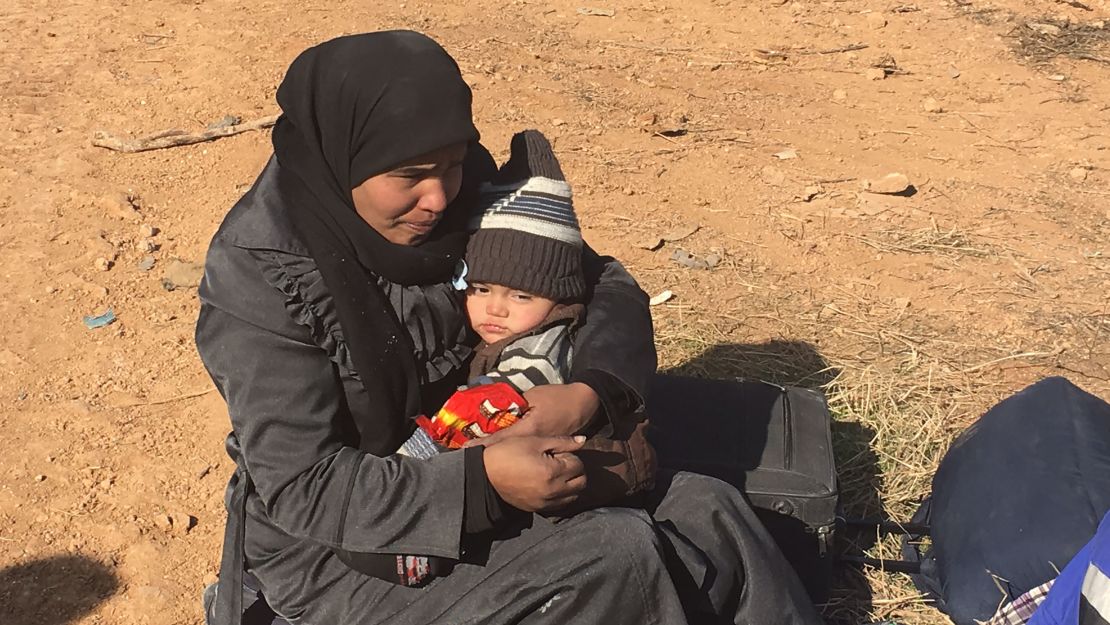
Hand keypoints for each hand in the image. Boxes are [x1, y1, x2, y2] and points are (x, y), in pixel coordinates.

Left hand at [462, 382, 599, 447]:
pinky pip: (528, 453)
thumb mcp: (533, 396)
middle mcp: (534, 443)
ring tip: (482, 460)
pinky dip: (516, 453)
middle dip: (488, 453)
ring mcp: (542, 450)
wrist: (583, 404)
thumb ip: (515, 406)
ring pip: (516, 453)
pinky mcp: (548, 452)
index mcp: (529, 429)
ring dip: (500, 455)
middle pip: (506, 450)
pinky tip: (505, 456)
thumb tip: (497, 412)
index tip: (467, 449)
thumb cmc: (557, 397)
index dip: (483, 444)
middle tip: (469, 455)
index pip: (501, 439)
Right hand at [483, 435, 586, 511]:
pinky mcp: (538, 509)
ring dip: (571, 485)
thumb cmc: (508, 452)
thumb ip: (562, 442)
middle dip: (576, 471)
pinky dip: (561, 496)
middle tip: (561, 463)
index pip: (579, 466)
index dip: (570, 456)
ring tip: (556, 474)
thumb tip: (583, 441)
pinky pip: (560, 505)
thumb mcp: (535, 442)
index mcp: (553, 472)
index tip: (558, 453)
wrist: (485, 473)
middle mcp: (553, 491)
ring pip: (573, 496)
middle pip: (581, 483)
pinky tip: (549, 485)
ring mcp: (545, 502)